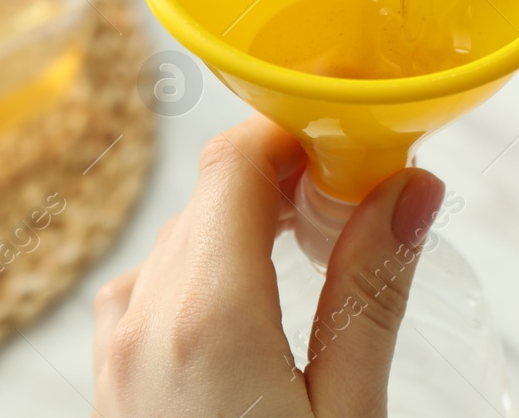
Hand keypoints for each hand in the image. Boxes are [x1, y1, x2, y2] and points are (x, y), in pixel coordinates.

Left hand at [92, 116, 446, 415]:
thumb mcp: (348, 416)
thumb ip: (371, 297)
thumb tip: (410, 189)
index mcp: (208, 318)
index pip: (237, 159)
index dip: (297, 131)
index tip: (355, 138)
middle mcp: (144, 320)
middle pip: (213, 194)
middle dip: (286, 181)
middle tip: (358, 202)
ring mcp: (115, 351)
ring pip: (182, 239)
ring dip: (246, 228)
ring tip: (317, 255)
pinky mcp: (109, 381)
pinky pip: (152, 288)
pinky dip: (205, 273)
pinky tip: (254, 305)